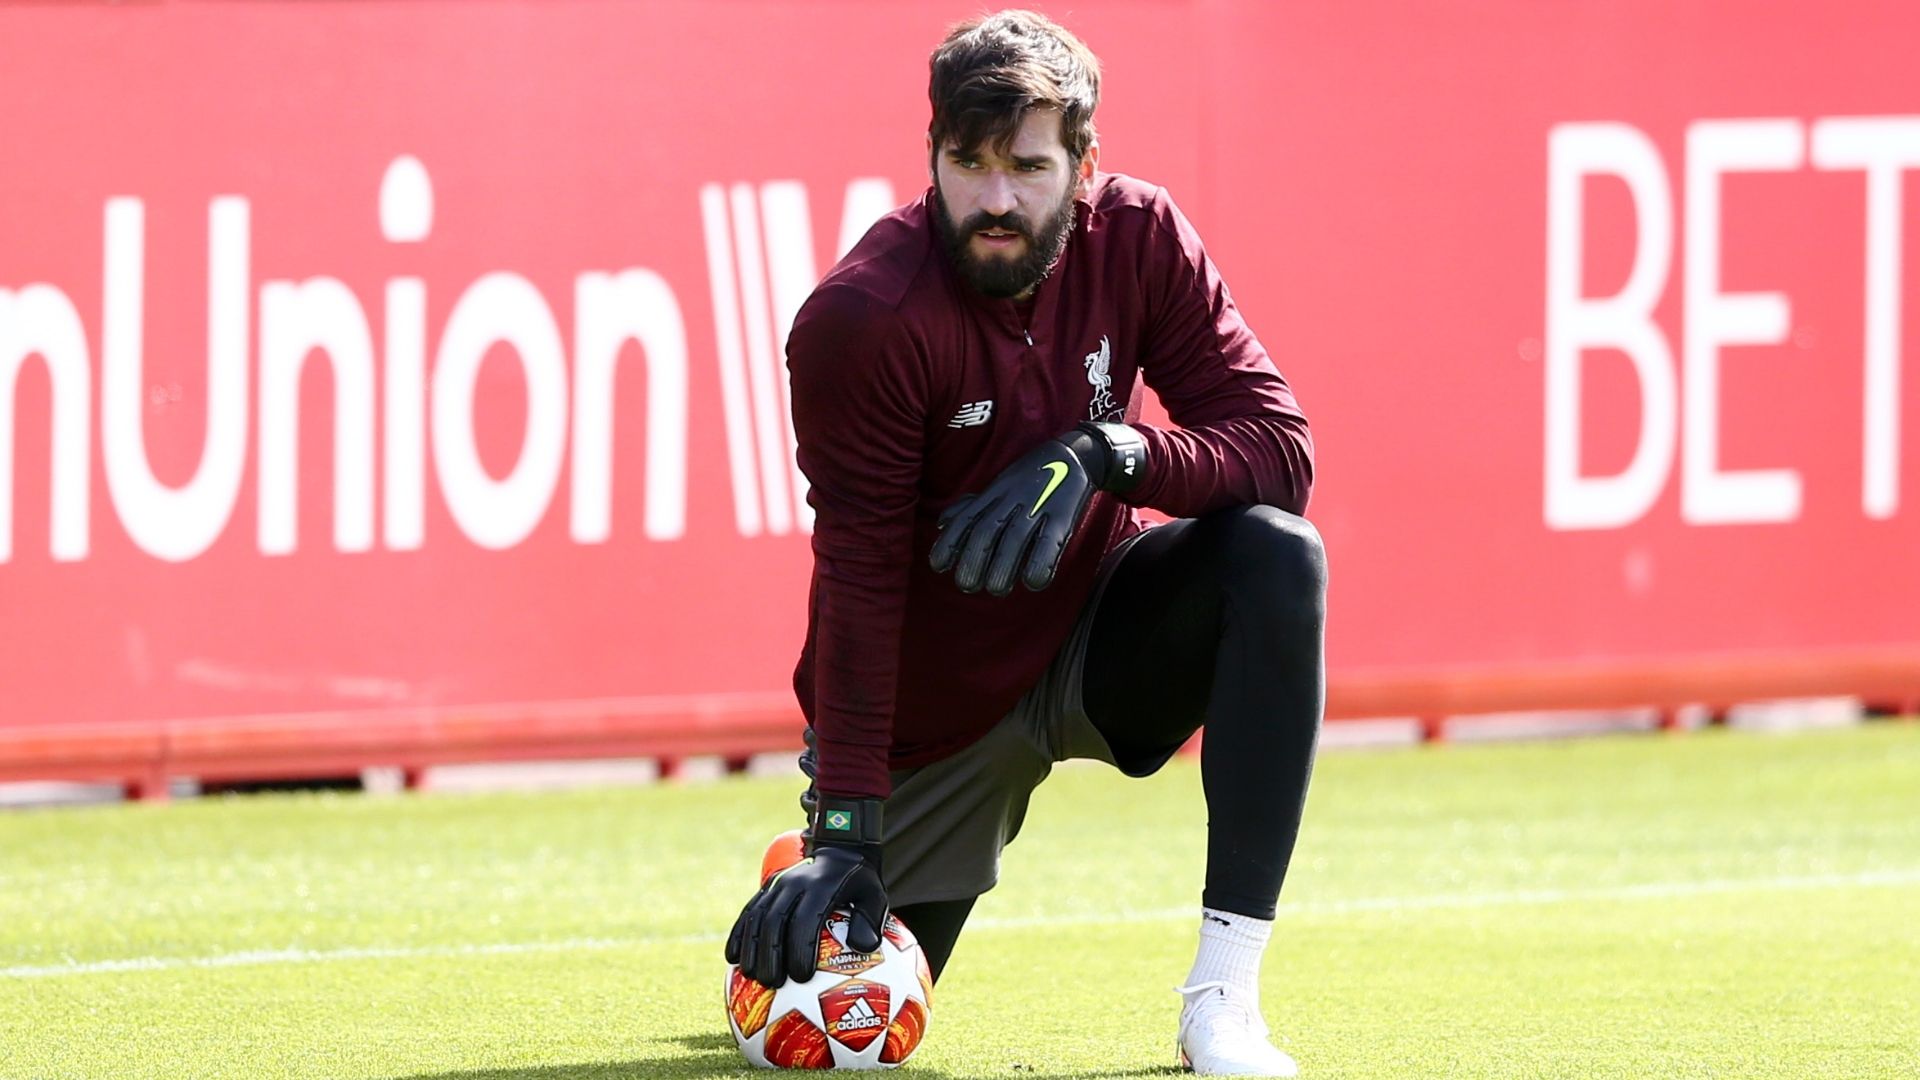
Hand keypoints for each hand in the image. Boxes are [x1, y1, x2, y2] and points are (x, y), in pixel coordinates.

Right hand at [726, 799, 888, 987]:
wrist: (839, 847)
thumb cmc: (860, 881)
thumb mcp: (875, 895)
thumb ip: (870, 921)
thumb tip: (865, 948)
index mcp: (821, 886)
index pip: (807, 919)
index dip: (801, 948)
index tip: (801, 977)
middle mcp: (795, 883)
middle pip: (775, 920)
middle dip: (771, 953)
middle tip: (772, 983)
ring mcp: (777, 883)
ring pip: (757, 916)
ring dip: (751, 947)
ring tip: (752, 975)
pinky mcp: (767, 887)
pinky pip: (749, 910)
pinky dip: (738, 933)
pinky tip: (732, 957)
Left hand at [930, 422, 1146, 595]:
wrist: (1073, 456)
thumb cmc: (1029, 479)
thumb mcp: (997, 488)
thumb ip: (971, 506)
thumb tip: (940, 524)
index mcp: (994, 494)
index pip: (967, 519)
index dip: (950, 542)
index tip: (938, 566)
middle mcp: (1011, 500)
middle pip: (987, 530)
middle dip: (974, 559)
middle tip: (967, 585)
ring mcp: (1037, 506)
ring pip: (1015, 537)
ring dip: (1004, 565)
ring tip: (996, 589)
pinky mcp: (1062, 515)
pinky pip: (1050, 541)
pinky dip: (1041, 562)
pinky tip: (1033, 583)